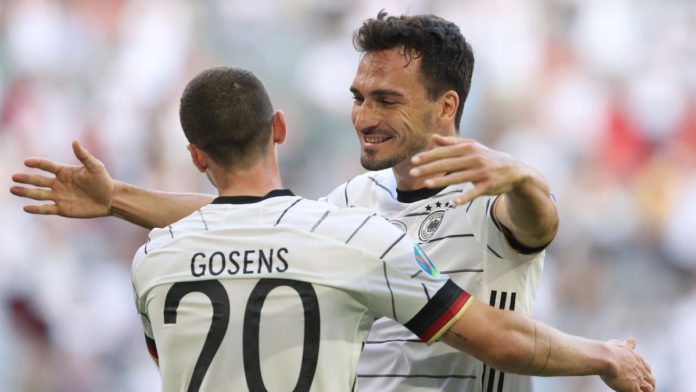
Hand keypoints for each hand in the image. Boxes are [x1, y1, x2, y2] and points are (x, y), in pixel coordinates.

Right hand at [10, 140, 114, 217]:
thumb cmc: (103, 181)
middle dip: (26, 179)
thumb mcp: (95, 167)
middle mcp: (59, 183)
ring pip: (38, 194)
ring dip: (25, 192)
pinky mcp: (62, 209)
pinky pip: (46, 209)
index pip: (47, 166)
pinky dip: (36, 209)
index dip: (37, 163)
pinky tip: (26, 207)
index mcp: (64, 172)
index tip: (27, 162)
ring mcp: (59, 196)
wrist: (110, 199)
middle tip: (14, 177)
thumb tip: (75, 141)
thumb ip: (84, 156)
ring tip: (13, 189)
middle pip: (38, 180)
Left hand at [409, 134, 530, 204]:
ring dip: (442, 181)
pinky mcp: (488, 185)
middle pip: (448, 164)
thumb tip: (433, 137)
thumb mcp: (471, 147)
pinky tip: (454, 202)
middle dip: (429, 168)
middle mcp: (474, 158)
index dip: (428, 156)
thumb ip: (451, 143)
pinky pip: (475, 192)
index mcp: (468, 148)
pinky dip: (465, 197)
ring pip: (458, 177)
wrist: (514, 169)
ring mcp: (482, 172)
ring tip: (427, 184)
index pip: (444, 152)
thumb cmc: (487, 157)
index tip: (413, 161)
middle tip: (412, 173)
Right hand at [601, 339, 654, 391]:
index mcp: (638, 359)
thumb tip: (632, 340)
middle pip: (651, 380)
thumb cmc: (609, 351)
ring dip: (647, 391)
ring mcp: (639, 380)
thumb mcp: (619, 344)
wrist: (605, 358)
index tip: (642, 376)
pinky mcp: (634, 388)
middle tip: (645, 387)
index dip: (645, 373)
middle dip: (649, 384)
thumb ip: (627, 344)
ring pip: (649, 389)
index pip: (647, 368)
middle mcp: (641, 370)